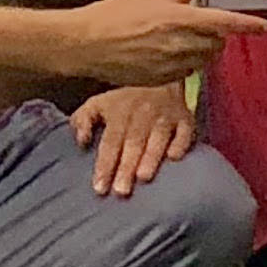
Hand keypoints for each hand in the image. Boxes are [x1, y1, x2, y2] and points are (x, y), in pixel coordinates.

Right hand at [66, 0, 265, 84]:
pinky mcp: (161, 81)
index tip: (264, 26)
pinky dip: (187, 64)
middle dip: (219, 36)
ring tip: (184, 39)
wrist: (86, 45)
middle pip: (217, 44)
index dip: (247, 24)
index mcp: (177, 18)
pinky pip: (186, 73)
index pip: (223, 22)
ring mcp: (170, 65)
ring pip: (204, 60)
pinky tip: (169, 54)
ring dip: (204, 50)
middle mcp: (178, 44)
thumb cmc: (112, 15)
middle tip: (207, 26)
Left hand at [69, 83, 197, 196]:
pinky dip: (180, 143)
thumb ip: (83, 120)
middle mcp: (142, 114)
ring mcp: (165, 116)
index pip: (110, 142)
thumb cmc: (124, 99)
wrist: (159, 75)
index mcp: (119, 112)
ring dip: (151, 157)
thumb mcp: (98, 102)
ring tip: (143, 177)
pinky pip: (184, 132)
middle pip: (133, 143)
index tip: (99, 188)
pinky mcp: (185, 119)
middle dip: (126, 167)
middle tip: (121, 191)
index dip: (105, 165)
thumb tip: (81, 141)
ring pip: (158, 138)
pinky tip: (174, 158)